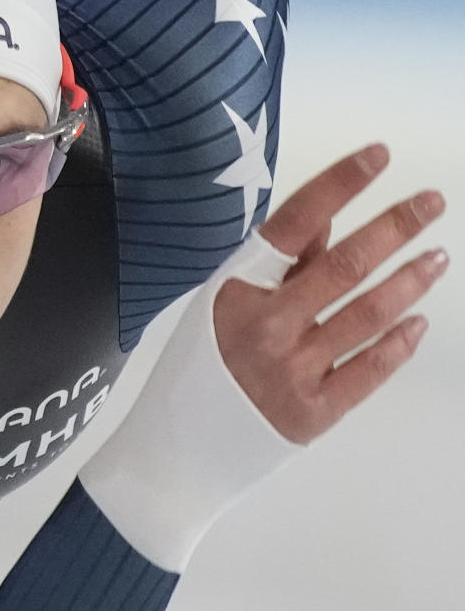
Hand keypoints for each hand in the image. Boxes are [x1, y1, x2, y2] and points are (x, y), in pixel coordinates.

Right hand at [213, 144, 447, 444]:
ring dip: (410, 280)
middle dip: (396, 226)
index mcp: (235, 290)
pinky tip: (418, 321)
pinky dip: (399, 343)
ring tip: (437, 258)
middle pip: (345, 265)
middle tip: (432, 202)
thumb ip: (276, 266)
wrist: (173, 454)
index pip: (295, 222)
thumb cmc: (196, 371)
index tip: (379, 156)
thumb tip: (326, 220)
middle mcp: (264, 327)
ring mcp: (290, 372)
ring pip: (367, 314)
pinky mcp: (312, 414)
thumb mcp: (220, 303)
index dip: (341, 185)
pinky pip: (369, 370)